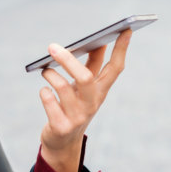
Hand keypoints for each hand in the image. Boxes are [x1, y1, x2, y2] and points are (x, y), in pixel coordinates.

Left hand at [39, 29, 131, 171]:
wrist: (62, 142)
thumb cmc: (73, 106)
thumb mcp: (84, 88)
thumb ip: (91, 66)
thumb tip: (98, 41)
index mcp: (101, 92)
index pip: (115, 69)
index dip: (121, 49)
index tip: (126, 29)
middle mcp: (92, 104)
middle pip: (85, 78)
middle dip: (68, 60)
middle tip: (52, 47)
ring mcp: (77, 117)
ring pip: (62, 88)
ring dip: (50, 75)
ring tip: (45, 70)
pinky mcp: (61, 126)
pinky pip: (49, 101)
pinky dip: (44, 92)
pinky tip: (44, 91)